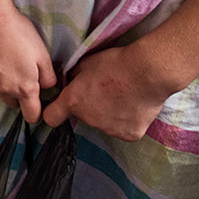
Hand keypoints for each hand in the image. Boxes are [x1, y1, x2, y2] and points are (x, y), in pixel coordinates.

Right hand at [0, 0, 59, 122]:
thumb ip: (48, 76)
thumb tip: (48, 87)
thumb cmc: (17, 32)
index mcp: (24, 88)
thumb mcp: (42, 52)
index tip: (34, 103)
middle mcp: (3, 90)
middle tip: (17, 74)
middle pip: (13, 104)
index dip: (35, 111)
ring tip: (0, 69)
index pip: (32, 115)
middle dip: (17, 94)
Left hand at [43, 44, 176, 141]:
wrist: (147, 72)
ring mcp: (110, 130)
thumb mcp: (85, 63)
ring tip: (122, 96)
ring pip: (105, 123)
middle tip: (105, 90)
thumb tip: (70, 81)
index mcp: (74, 101)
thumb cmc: (116, 63)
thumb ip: (73, 76)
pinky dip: (127, 120)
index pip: (51, 117)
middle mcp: (89, 120)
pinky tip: (133, 105)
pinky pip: (124, 128)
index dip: (54, 112)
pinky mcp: (129, 135)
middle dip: (90, 106)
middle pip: (84, 117)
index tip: (59, 108)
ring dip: (109, 113)